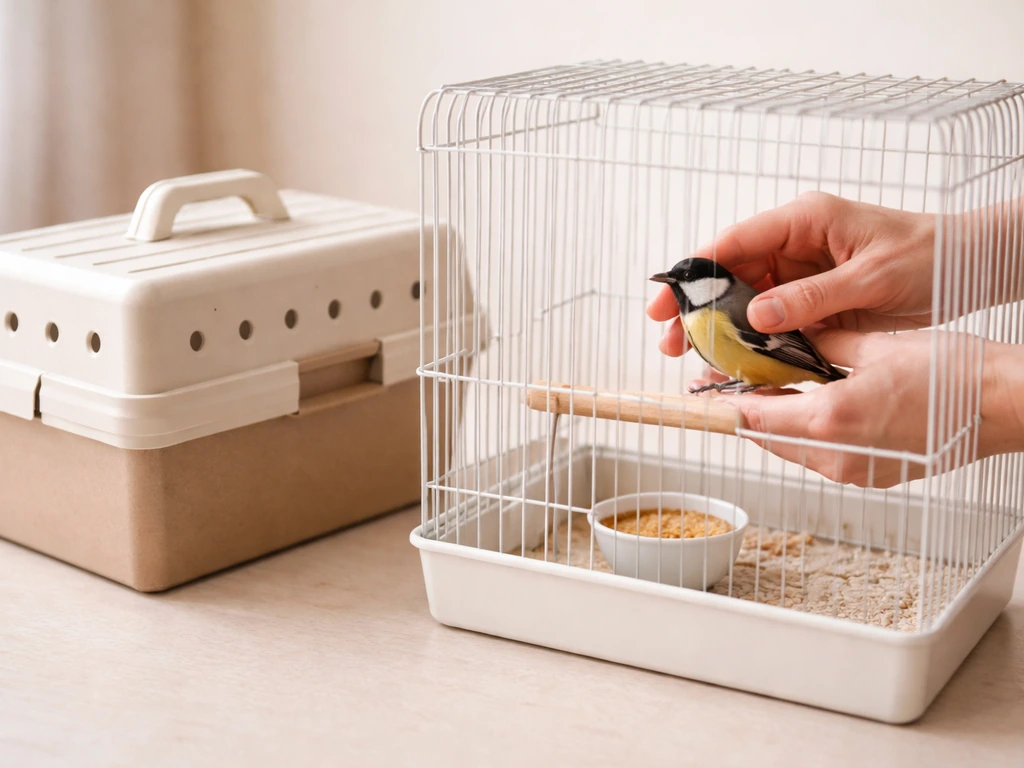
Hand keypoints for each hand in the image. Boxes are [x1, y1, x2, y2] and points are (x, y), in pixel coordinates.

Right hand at [647, 191, 935, 356]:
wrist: (967, 267)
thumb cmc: (929, 255)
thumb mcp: (870, 277)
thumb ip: (811, 297)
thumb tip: (758, 315)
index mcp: (804, 221)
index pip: (735, 241)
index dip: (696, 272)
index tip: (668, 300)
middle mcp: (795, 244)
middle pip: (730, 274)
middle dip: (697, 307)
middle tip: (671, 339)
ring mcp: (801, 273)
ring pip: (745, 300)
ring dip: (719, 328)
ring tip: (694, 358)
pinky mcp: (811, 299)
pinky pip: (771, 320)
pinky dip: (752, 341)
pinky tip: (734, 362)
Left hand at [698, 328, 1023, 487]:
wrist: (1005, 406)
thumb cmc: (954, 374)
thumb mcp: (874, 346)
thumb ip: (820, 345)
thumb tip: (785, 338)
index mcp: (831, 421)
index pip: (753, 416)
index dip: (722, 401)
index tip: (704, 384)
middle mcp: (837, 456)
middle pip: (766, 436)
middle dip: (745, 406)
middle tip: (727, 377)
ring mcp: (854, 472)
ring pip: (790, 447)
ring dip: (773, 419)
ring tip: (764, 383)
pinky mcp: (869, 475)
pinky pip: (819, 455)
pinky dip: (803, 430)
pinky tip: (804, 402)